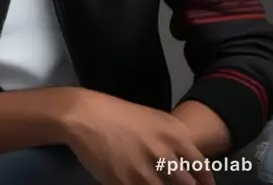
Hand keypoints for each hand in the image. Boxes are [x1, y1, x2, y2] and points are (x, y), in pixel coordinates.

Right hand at [60, 89, 215, 184]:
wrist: (85, 115)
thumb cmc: (119, 114)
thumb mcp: (153, 119)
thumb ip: (173, 141)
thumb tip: (188, 166)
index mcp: (174, 134)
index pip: (201, 169)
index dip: (205, 183)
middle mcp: (163, 153)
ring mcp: (144, 171)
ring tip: (153, 181)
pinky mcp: (125, 184)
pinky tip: (137, 184)